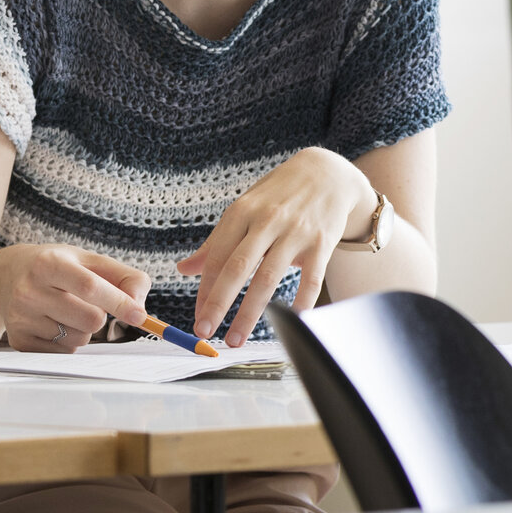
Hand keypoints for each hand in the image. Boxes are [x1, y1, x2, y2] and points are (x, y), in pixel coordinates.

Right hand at [0, 244, 153, 352]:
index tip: (139, 316)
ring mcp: (21, 318)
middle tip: (86, 303)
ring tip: (65, 311)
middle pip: (90, 320)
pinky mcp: (19, 341)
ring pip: (79, 339)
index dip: (119, 302)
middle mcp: (29, 291)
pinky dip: (67, 341)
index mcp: (49, 264)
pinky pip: (64, 352)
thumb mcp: (89, 260)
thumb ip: (124, 277)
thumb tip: (140, 309)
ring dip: (83, 330)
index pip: (90, 287)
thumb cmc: (58, 267)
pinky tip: (52, 323)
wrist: (8, 277)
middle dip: (101, 316)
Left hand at [177, 147, 373, 347]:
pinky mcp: (321, 242)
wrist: (327, 173)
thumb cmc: (278, 196)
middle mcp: (267, 221)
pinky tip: (289, 322)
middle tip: (203, 332)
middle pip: (237, 268)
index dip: (205, 290)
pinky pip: (311, 279)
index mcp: (242, 213)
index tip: (198, 317)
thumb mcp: (244, 209)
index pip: (217, 257)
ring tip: (236, 339)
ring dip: (249, 314)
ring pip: (268, 278)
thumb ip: (216, 241)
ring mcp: (296, 232)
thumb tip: (184, 268)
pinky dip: (300, 302)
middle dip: (218, 303)